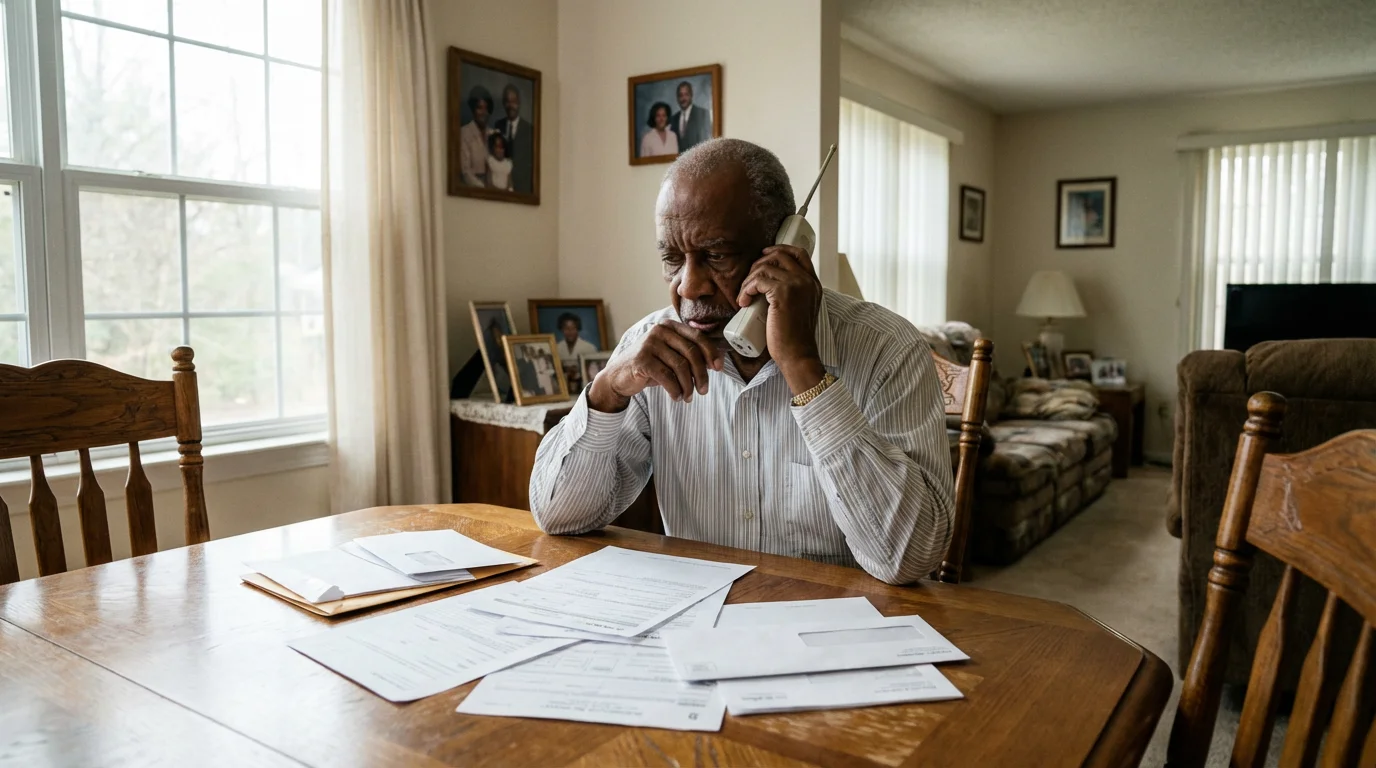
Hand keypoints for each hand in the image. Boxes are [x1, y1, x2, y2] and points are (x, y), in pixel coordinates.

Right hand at [587, 319, 724, 411]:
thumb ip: (689, 355)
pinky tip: (676, 397)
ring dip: (688, 386)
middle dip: (701, 374)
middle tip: (704, 390)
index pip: (698, 337)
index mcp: (670, 326)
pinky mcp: (642, 359)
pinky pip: (667, 377)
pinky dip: (675, 390)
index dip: (712, 353)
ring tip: (688, 397)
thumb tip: (716, 362)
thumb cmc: (650, 366)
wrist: (619, 376)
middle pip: (692, 353)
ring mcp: (649, 344)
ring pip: (680, 367)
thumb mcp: (671, 357)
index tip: (719, 368)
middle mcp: (660, 330)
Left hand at [736, 245, 824, 389]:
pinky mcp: (783, 293)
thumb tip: (768, 284)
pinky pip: (758, 280)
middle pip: (779, 255)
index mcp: (813, 283)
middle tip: (748, 282)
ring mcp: (796, 285)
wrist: (797, 354)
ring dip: (749, 280)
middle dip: (758, 264)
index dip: (779, 250)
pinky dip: (746, 289)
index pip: (799, 253)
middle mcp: (807, 280)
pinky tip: (743, 302)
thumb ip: (793, 294)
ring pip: (764, 267)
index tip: (764, 255)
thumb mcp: (799, 309)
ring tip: (744, 296)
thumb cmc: (793, 337)